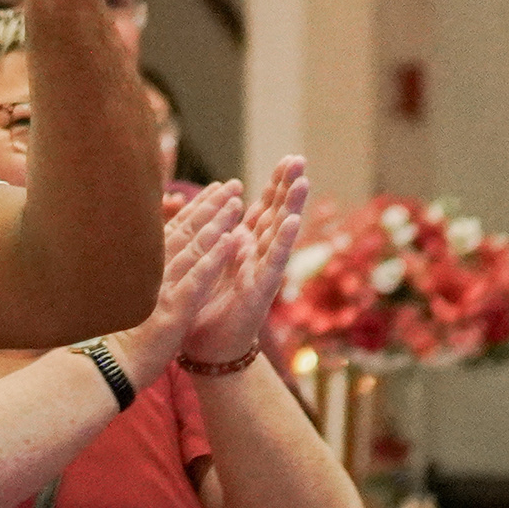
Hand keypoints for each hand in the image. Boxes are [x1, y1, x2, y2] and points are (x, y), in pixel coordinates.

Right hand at [116, 183, 245, 381]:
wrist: (112, 365)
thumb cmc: (124, 333)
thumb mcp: (137, 295)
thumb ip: (147, 271)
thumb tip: (152, 253)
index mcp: (150, 268)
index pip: (177, 231)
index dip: (198, 208)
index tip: (216, 189)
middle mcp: (156, 271)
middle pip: (188, 231)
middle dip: (212, 206)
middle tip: (233, 184)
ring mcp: (164, 286)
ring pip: (194, 248)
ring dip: (217, 223)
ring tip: (237, 202)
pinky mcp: (173, 307)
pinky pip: (198, 277)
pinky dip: (215, 257)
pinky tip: (232, 240)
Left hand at [184, 156, 309, 367]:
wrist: (208, 349)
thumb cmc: (205, 307)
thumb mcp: (204, 263)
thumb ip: (210, 236)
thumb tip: (208, 205)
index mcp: (245, 246)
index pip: (264, 209)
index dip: (275, 185)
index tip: (288, 158)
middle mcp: (258, 256)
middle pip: (277, 214)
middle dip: (288, 187)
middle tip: (300, 159)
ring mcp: (263, 272)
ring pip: (280, 233)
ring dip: (292, 207)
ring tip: (304, 181)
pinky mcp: (261, 290)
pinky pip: (273, 262)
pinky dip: (283, 240)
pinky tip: (294, 221)